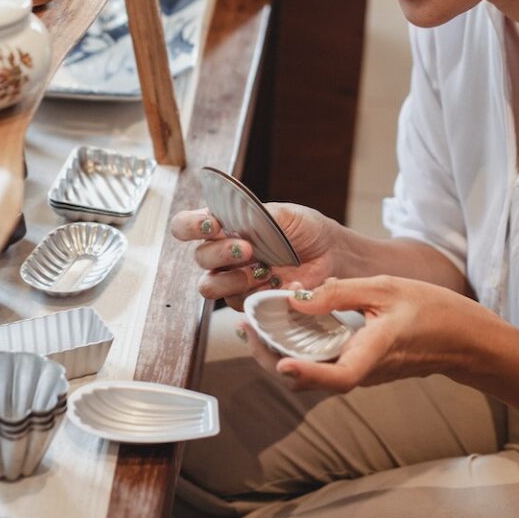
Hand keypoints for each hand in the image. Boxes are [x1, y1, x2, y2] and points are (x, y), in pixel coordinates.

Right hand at [169, 202, 342, 308]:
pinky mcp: (248, 301)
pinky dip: (258, 293)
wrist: (331, 256)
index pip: (186, 225)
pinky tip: (279, 283)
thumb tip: (229, 216)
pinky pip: (238, 303)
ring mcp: (234, 279)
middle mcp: (223, 253)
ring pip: (210, 286)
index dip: (190, 226)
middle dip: (220, 253)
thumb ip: (254, 214)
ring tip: (262, 271)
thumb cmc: (305, 229)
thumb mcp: (283, 214)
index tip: (211, 225)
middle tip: (247, 249)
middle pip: (200, 257)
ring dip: (233, 279)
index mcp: (224, 226)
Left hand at [246, 274, 486, 391]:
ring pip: (310, 374)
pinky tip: (285, 323)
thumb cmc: (429, 308)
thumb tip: (296, 297)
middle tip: (246, 327)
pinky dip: (297, 348)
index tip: (280, 361)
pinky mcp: (357, 367)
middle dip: (271, 358)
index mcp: (374, 354)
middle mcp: (362, 371)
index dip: (307, 374)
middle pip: (308, 381)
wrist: (461, 337)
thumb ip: (340, 293)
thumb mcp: (385, 287)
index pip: (338, 378)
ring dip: (279, 353)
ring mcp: (359, 372)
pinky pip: (320, 364)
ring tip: (257, 323)